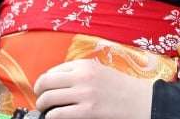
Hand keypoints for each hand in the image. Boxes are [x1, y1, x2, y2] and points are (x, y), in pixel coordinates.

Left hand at [33, 60, 153, 118]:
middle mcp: (82, 76)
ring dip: (42, 106)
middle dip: (39, 93)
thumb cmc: (121, 89)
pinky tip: (54, 118)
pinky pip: (57, 114)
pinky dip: (51, 117)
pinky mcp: (88, 111)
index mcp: (84, 65)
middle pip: (45, 82)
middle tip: (41, 101)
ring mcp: (84, 94)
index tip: (44, 90)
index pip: (52, 71)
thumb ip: (80, 74)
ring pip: (47, 98)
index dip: (44, 82)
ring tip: (45, 111)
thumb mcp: (100, 73)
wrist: (141, 101)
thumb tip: (57, 84)